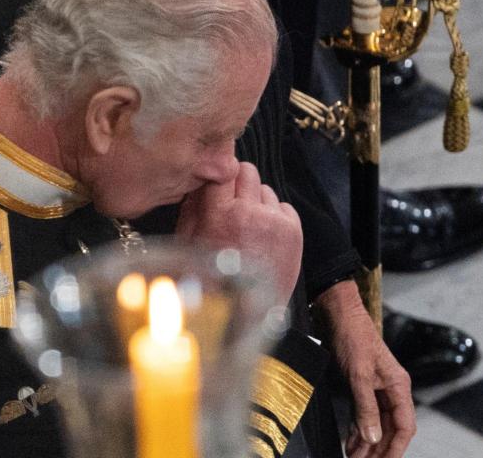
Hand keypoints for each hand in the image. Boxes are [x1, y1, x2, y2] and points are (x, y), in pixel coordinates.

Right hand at [176, 162, 301, 302]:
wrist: (247, 314)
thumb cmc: (212, 283)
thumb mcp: (188, 244)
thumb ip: (191, 208)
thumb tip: (200, 181)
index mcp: (219, 214)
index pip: (223, 168)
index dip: (220, 170)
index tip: (219, 174)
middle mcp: (250, 212)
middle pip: (247, 171)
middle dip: (238, 184)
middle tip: (232, 204)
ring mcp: (275, 221)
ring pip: (265, 189)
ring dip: (257, 202)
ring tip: (248, 228)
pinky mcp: (294, 231)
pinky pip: (283, 206)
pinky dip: (274, 216)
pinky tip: (264, 236)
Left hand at [315, 281, 415, 457]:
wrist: (338, 313)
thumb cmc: (353, 336)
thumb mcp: (359, 374)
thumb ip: (366, 407)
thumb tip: (372, 438)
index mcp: (398, 385)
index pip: (404, 425)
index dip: (395, 448)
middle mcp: (390, 388)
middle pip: (390, 428)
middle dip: (379, 450)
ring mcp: (376, 387)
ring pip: (376, 423)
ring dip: (366, 443)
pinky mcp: (362, 385)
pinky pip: (363, 413)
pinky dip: (357, 429)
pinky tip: (351, 443)